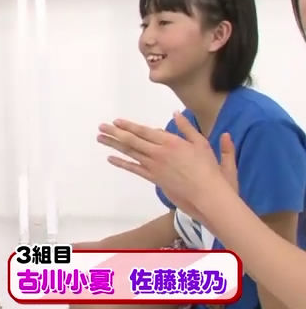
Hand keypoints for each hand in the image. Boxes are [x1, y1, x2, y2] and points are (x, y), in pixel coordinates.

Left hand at [97, 111, 238, 218]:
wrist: (208, 194)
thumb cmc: (209, 169)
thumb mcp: (202, 143)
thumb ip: (188, 128)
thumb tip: (176, 113)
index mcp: (171, 142)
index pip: (144, 131)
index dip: (129, 126)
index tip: (116, 122)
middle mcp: (159, 153)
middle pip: (132, 140)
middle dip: (115, 133)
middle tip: (101, 127)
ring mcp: (154, 166)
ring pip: (130, 153)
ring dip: (114, 145)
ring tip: (100, 139)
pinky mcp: (154, 178)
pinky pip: (134, 169)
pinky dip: (122, 163)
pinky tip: (111, 159)